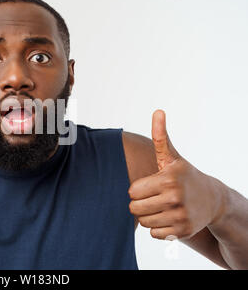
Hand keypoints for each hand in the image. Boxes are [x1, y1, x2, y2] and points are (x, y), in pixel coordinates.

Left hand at [128, 110, 223, 239]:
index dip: (139, 189)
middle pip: (135, 208)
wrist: (212, 199)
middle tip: (155, 197)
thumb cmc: (184, 176)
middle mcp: (175, 197)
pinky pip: (154, 234)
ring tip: (162, 207)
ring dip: (149, 216)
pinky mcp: (183, 231)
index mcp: (168, 178)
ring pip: (144, 222)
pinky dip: (159, 228)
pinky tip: (169, 217)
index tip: (151, 185)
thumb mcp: (171, 157)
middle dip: (141, 203)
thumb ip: (160, 136)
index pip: (132, 192)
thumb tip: (158, 111)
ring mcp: (180, 216)